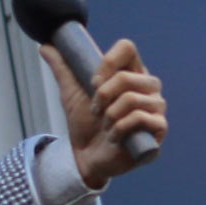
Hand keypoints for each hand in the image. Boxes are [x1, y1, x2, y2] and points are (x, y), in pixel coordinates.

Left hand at [42, 38, 165, 189]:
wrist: (86, 158)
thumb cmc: (85, 125)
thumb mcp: (71, 93)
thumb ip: (63, 68)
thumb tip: (45, 46)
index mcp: (131, 72)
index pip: (127, 48)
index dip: (107, 63)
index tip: (93, 82)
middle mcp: (148, 86)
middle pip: (126, 76)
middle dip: (102, 96)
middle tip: (96, 111)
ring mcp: (156, 107)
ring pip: (130, 99)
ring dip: (109, 116)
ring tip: (106, 126)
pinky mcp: (159, 127)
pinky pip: (139, 118)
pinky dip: (118, 129)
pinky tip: (114, 137)